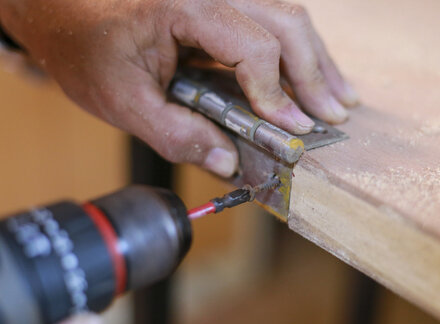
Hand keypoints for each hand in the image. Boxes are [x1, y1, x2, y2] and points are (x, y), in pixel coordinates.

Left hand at [0, 0, 357, 176]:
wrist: (67, 16)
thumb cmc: (88, 51)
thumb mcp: (123, 102)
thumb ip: (176, 135)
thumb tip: (228, 162)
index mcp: (182, 8)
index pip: (251, 46)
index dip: (276, 91)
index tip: (292, 127)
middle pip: (284, 22)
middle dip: (313, 73)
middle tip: (333, 115)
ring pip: (287, 17)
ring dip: (317, 60)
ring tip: (340, 98)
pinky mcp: (222, 10)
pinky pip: (274, 23)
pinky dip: (300, 54)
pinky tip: (314, 77)